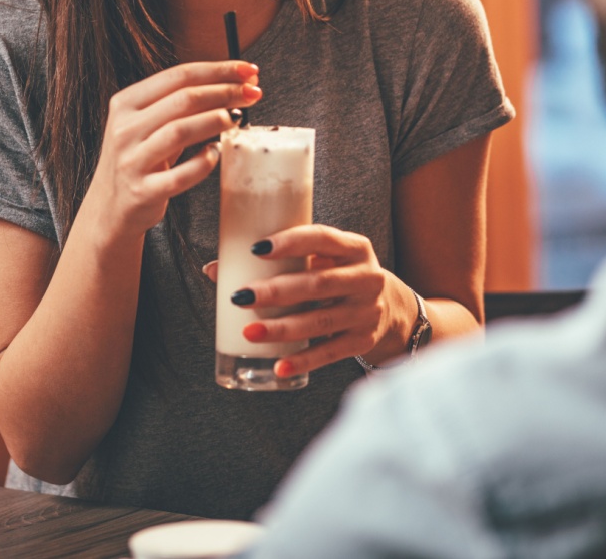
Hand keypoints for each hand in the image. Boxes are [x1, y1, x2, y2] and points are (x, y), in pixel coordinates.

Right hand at [82, 61, 260, 238]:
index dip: (218, 70)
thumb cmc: (139, 160)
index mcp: (126, 104)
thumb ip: (180, 105)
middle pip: (183, 99)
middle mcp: (125, 129)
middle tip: (253, 92)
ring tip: (237, 118)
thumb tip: (235, 83)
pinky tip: (215, 153)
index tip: (249, 70)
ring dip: (215, 120)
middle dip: (224, 92)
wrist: (110, 208)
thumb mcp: (147, 125)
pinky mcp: (143, 191)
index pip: (177, 75)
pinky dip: (204, 162)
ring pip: (180, 131)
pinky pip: (181, 175)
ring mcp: (132, 161)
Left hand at [230, 224, 416, 376]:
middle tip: (241, 296)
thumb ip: (280, 260)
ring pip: (321, 321)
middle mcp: (367, 278)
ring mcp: (367, 312)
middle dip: (276, 291)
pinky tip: (278, 367)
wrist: (390, 309)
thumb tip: (215, 269)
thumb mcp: (324, 259)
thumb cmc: (339, 275)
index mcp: (355, 248)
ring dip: (282, 329)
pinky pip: (330, 353)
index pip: (322, 238)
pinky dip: (303, 360)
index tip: (256, 248)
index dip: (290, 242)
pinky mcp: (363, 340)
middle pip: (318, 284)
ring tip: (249, 331)